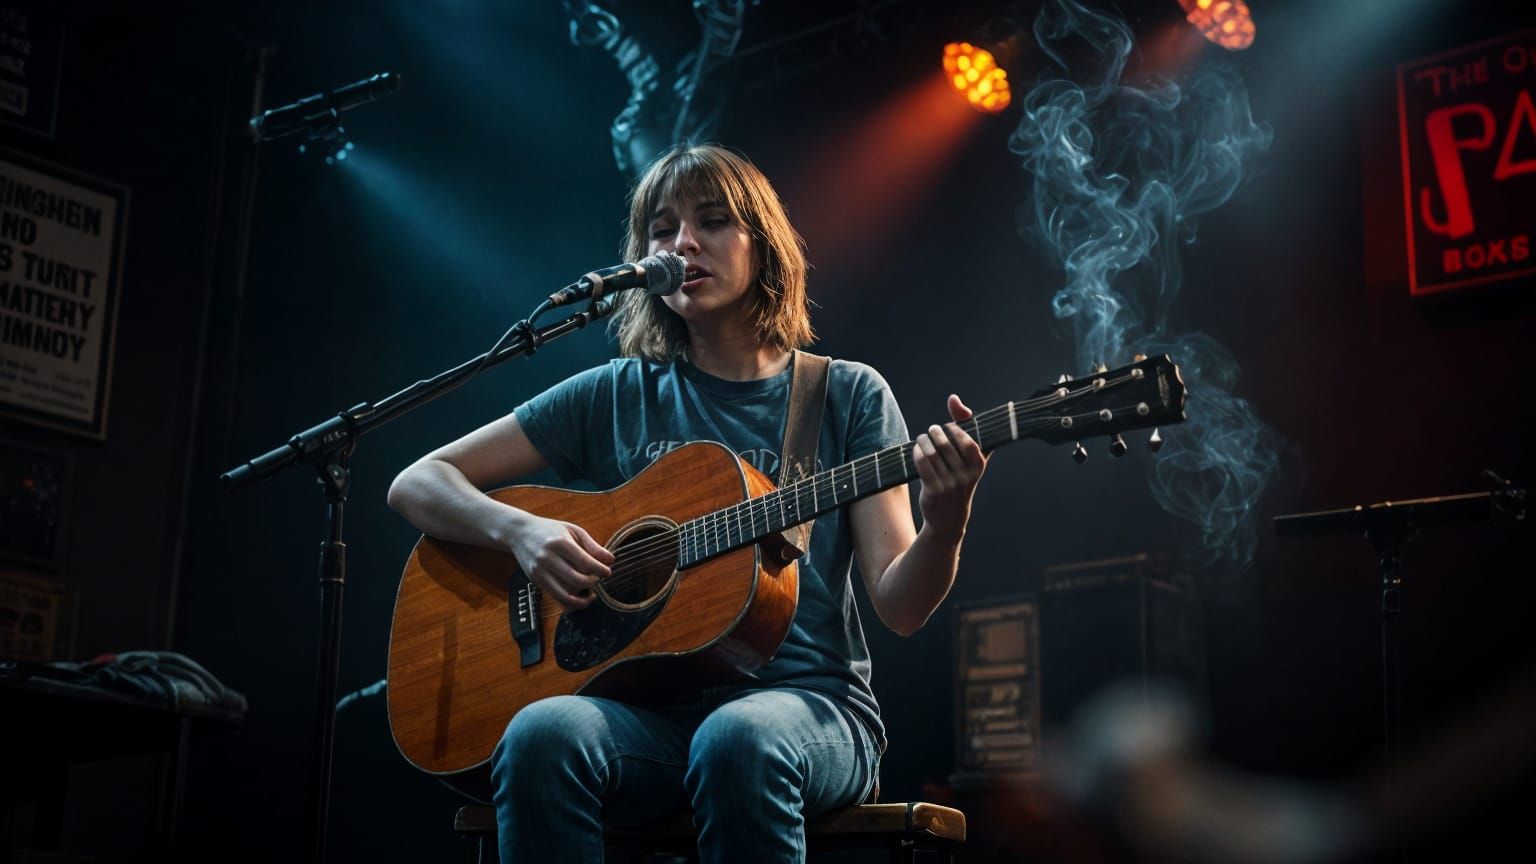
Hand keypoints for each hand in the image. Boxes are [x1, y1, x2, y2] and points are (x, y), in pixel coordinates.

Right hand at [504, 513, 614, 609]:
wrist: (520, 532)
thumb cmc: (550, 530)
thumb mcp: (573, 531)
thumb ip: (592, 546)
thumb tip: (610, 559)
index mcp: (560, 543)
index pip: (585, 562)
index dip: (600, 570)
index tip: (607, 572)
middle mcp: (548, 558)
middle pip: (577, 580)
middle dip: (592, 582)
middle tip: (597, 578)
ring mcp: (540, 571)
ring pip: (566, 594)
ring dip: (582, 598)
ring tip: (591, 593)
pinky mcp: (535, 580)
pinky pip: (556, 597)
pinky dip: (570, 602)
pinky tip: (579, 598)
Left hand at [913, 394, 987, 540]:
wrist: (949, 518)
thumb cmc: (961, 478)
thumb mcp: (969, 456)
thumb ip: (965, 424)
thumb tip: (953, 398)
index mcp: (979, 465)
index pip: (965, 439)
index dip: (954, 429)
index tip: (948, 428)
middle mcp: (966, 475)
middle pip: (944, 443)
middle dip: (935, 432)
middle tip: (931, 431)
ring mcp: (950, 484)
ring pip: (931, 452)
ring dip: (923, 441)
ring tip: (923, 439)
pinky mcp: (933, 490)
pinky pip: (922, 463)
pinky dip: (917, 452)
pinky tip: (917, 450)